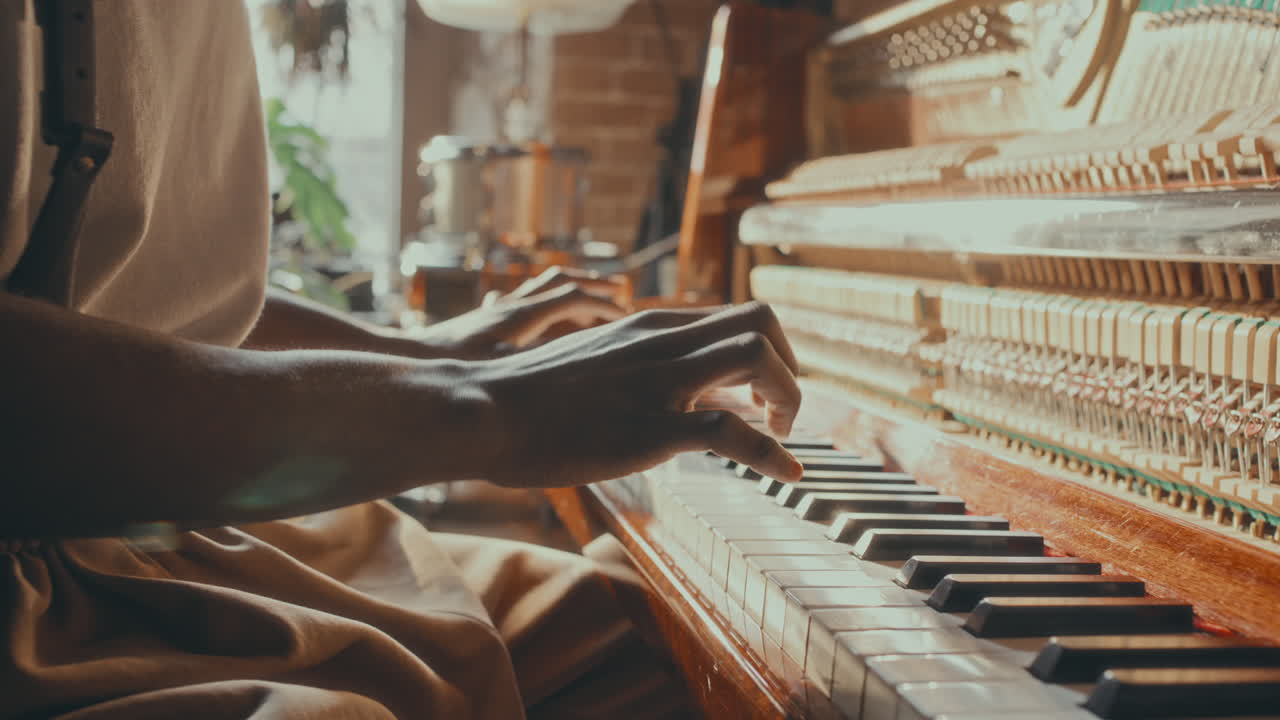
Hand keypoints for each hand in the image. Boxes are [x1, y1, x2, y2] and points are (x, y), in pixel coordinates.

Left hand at [408, 267, 627, 358]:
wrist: (409, 359)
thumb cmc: (452, 369)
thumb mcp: (499, 373)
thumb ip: (533, 366)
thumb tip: (569, 370)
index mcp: (521, 315)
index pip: (573, 297)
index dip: (603, 303)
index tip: (626, 315)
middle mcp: (511, 304)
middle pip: (562, 281)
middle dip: (595, 286)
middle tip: (621, 296)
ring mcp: (498, 308)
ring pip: (543, 286)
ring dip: (571, 289)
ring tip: (592, 303)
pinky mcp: (487, 317)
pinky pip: (523, 298)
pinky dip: (544, 301)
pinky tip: (547, 319)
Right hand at [468, 302, 804, 487]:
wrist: (482, 410)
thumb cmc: (528, 397)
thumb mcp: (594, 361)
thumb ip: (637, 364)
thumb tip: (671, 388)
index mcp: (651, 327)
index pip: (736, 314)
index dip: (767, 352)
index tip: (762, 394)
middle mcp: (663, 343)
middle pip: (762, 320)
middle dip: (789, 366)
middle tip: (780, 412)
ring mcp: (658, 383)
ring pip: (757, 357)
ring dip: (787, 397)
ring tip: (779, 435)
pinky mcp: (650, 429)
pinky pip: (731, 432)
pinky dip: (772, 454)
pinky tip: (788, 475)